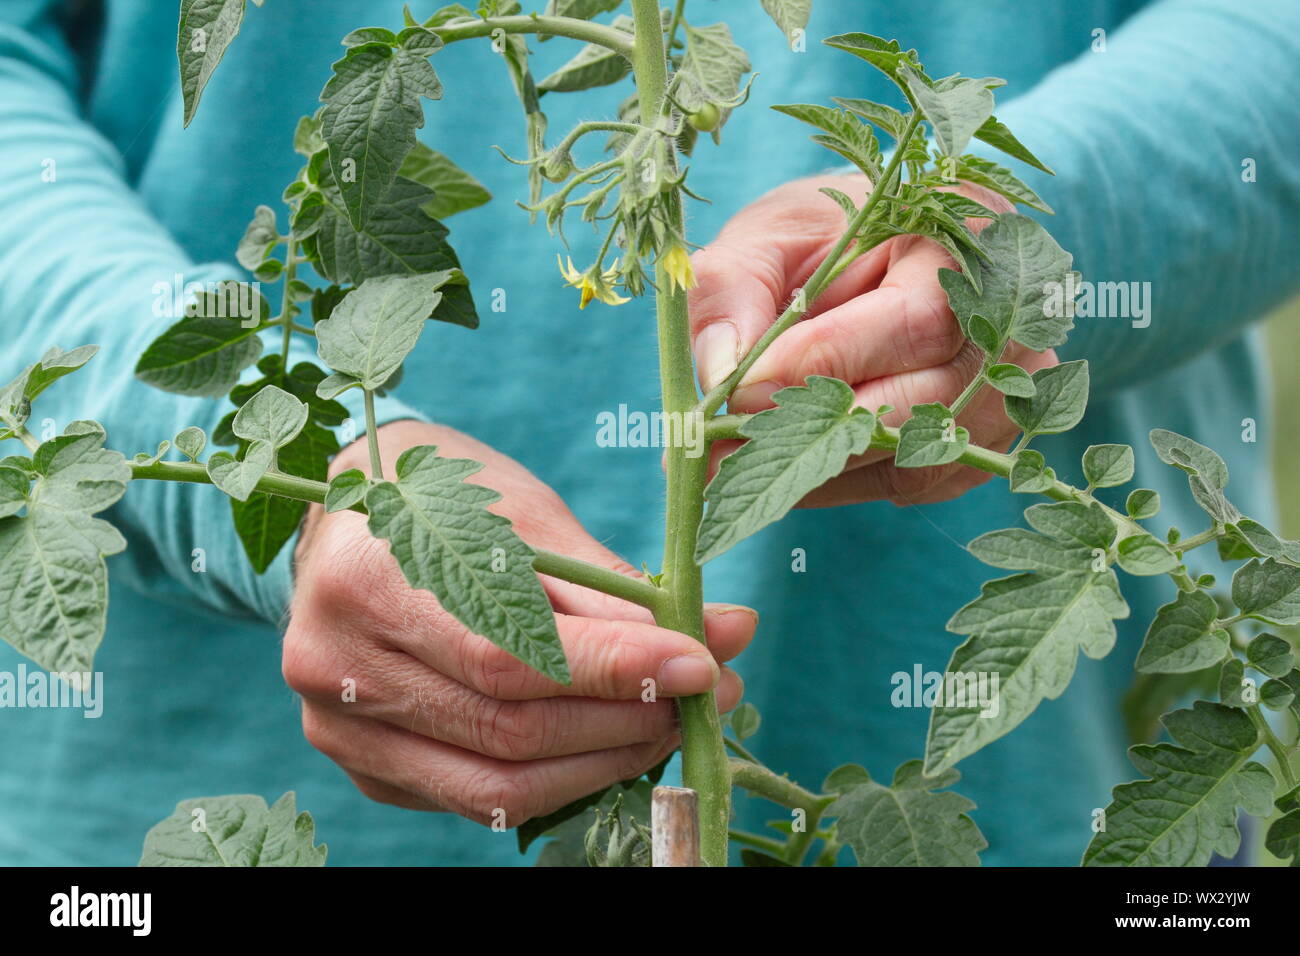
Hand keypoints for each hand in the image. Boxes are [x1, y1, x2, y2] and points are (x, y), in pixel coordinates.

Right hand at [284, 420, 752, 825]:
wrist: (347, 518)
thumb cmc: (443, 498)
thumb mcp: (523, 516)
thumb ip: (613, 587)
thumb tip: (725, 634)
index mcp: (365, 579)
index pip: (508, 655)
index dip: (616, 670)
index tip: (703, 662)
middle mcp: (336, 665)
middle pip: (509, 729)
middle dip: (627, 720)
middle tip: (706, 693)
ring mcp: (340, 726)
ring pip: (496, 784)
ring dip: (602, 763)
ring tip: (668, 724)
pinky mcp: (362, 764)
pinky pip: (474, 797)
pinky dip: (555, 781)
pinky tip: (605, 746)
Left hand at [690, 173, 1057, 506]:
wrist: (871, 257)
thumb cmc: (820, 235)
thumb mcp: (766, 237)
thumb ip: (733, 291)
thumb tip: (723, 375)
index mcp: (967, 235)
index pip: (916, 319)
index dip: (829, 361)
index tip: (741, 388)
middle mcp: (1014, 316)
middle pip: (927, 400)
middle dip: (813, 427)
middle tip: (718, 443)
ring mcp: (1009, 386)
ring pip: (917, 453)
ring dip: (817, 465)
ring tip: (728, 460)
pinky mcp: (980, 440)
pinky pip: (909, 481)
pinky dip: (837, 479)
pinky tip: (784, 458)